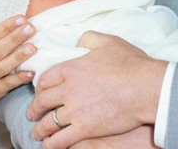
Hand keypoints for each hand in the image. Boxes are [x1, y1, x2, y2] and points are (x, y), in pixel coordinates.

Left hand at [27, 31, 167, 147]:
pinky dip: (52, 143)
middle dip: (34, 109)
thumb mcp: (107, 42)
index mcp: (70, 69)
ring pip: (49, 122)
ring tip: (37, 132)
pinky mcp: (85, 128)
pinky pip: (62, 140)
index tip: (38, 93)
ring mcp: (75, 110)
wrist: (146, 86)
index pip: (44, 80)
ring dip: (40, 129)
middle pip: (42, 101)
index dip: (39, 88)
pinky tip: (49, 144)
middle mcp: (67, 90)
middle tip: (31, 114)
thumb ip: (89, 38)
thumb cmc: (129, 63)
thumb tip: (80, 40)